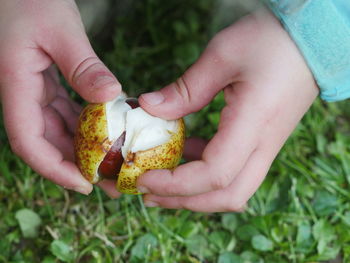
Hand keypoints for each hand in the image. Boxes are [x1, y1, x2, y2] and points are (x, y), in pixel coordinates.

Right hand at [0, 0, 120, 196]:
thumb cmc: (32, 0)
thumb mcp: (60, 29)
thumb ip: (83, 65)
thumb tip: (111, 98)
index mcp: (16, 86)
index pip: (28, 142)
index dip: (54, 169)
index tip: (84, 185)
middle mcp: (22, 95)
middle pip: (46, 142)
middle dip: (75, 166)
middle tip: (109, 180)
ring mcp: (34, 91)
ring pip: (57, 130)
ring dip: (82, 148)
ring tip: (111, 161)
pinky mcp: (46, 84)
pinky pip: (65, 113)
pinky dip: (85, 124)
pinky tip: (106, 129)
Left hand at [137, 8, 318, 211]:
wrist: (311, 40)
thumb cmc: (271, 41)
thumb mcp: (222, 56)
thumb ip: (185, 89)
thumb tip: (148, 107)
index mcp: (254, 124)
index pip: (214, 174)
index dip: (175, 184)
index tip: (143, 178)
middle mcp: (264, 144)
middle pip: (227, 195)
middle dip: (185, 201)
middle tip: (148, 194)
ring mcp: (267, 146)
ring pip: (233, 188)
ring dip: (196, 192)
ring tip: (161, 181)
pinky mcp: (264, 140)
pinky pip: (237, 170)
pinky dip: (208, 172)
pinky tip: (187, 152)